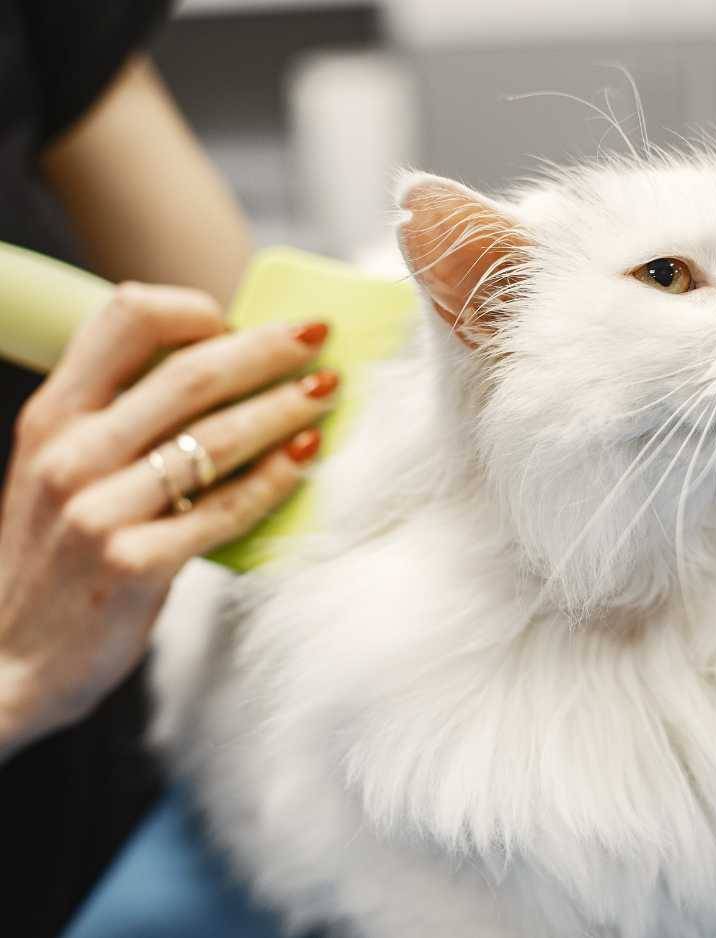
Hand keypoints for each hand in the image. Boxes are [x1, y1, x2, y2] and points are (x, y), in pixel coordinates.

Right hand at [0, 283, 336, 757]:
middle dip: (268, 349)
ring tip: (328, 391)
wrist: (9, 658)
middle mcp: (72, 453)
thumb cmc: (57, 552)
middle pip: (191, 374)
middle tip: (319, 337)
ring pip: (217, 438)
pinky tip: (307, 459)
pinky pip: (225, 509)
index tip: (244, 321)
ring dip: (285, 407)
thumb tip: (226, 372)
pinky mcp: (133, 565)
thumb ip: (122, 420)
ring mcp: (99, 511)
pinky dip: (275, 479)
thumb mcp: (63, 469)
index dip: (195, 310)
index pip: (127, 319)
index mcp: (54, 415)